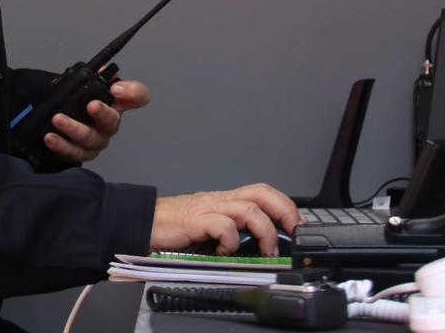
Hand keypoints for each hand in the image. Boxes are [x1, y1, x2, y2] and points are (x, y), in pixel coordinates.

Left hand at [43, 79, 151, 162]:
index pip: (138, 96)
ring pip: (90, 139)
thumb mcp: (82, 84)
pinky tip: (50, 137)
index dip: (133, 93)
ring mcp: (96, 141)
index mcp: (115, 104)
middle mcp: (109, 124)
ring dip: (74, 129)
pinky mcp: (80, 154)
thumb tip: (102, 69)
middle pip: (112, 121)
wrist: (56, 124)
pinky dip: (61, 146)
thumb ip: (93, 75)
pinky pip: (73, 153)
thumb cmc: (76, 104)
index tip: (116, 89)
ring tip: (58, 119)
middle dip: (103, 113)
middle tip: (92, 105)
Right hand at [149, 183, 302, 256]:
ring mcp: (209, 208)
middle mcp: (221, 200)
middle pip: (262, 193)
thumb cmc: (176, 226)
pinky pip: (224, 226)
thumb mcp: (210, 226)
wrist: (144, 220)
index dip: (286, 206)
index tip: (301, 226)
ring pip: (248, 209)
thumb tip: (260, 247)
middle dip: (285, 211)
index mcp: (226, 200)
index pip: (263, 193)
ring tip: (267, 252)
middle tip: (295, 232)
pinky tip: (225, 251)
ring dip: (265, 232)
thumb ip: (232, 231)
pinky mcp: (196, 220)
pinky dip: (231, 241)